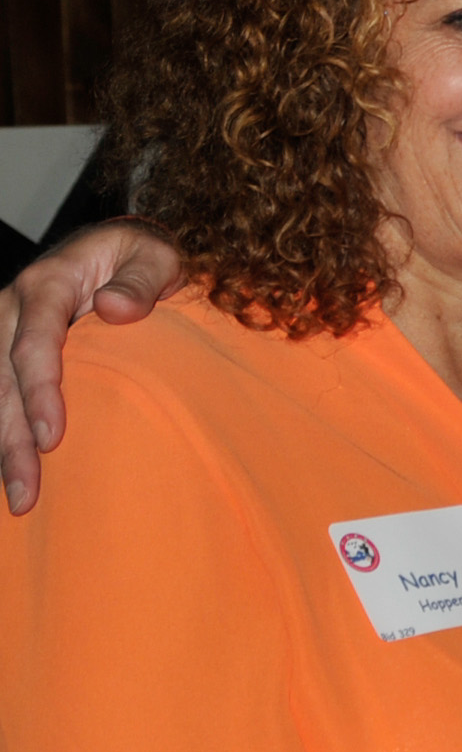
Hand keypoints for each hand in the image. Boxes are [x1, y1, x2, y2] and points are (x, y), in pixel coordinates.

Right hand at [2, 223, 182, 513]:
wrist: (121, 250)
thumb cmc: (143, 257)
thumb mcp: (156, 257)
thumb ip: (141, 280)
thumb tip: (114, 309)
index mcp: (47, 284)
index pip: (35, 343)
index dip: (40, 391)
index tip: (52, 437)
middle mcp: (14, 309)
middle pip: (3, 381)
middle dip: (13, 438)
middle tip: (28, 492)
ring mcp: (5, 333)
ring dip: (5, 448)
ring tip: (22, 501)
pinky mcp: (8, 356)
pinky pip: (2, 398)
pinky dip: (7, 435)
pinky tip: (15, 475)